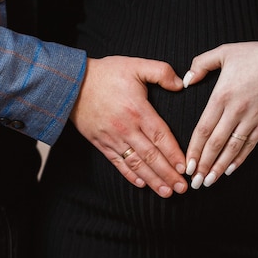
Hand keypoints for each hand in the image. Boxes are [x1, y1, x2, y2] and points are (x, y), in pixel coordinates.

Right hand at [70, 56, 188, 197]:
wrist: (72, 83)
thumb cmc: (106, 73)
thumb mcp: (135, 65)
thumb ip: (161, 71)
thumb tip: (180, 84)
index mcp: (138, 110)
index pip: (161, 136)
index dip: (174, 154)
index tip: (185, 168)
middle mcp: (126, 128)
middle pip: (151, 156)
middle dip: (168, 174)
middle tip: (183, 188)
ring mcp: (113, 138)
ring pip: (136, 164)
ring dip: (152, 180)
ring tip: (166, 192)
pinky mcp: (101, 143)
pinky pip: (118, 163)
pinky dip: (130, 175)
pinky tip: (142, 184)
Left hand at [183, 38, 257, 188]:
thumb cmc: (253, 54)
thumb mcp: (223, 52)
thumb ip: (201, 64)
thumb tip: (186, 81)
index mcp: (222, 95)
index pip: (204, 128)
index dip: (194, 149)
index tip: (187, 164)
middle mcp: (236, 110)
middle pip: (216, 144)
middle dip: (203, 165)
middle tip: (193, 182)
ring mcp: (252, 118)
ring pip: (232, 148)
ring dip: (219, 167)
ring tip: (208, 182)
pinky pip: (249, 145)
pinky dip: (239, 159)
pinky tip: (229, 170)